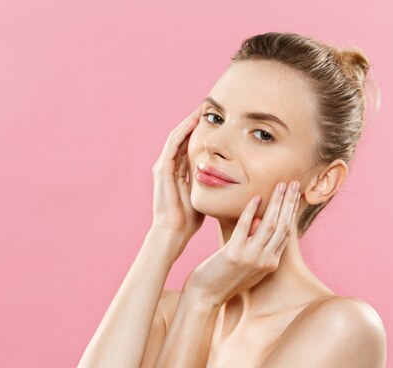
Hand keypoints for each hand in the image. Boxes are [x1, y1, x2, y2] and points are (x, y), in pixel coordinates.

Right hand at [151, 104, 204, 253]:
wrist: (172, 233)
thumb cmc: (189, 221)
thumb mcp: (203, 196)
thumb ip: (211, 186)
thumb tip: (231, 181)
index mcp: (178, 173)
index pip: (189, 147)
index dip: (201, 134)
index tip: (215, 123)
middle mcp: (169, 167)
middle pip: (182, 138)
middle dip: (194, 123)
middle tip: (208, 109)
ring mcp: (163, 167)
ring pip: (177, 137)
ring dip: (189, 123)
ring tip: (202, 109)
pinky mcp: (162, 169)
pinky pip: (172, 144)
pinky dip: (183, 132)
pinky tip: (193, 121)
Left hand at [184, 181, 300, 305]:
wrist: (206, 296)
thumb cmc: (224, 278)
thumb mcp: (248, 264)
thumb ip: (256, 245)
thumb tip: (260, 220)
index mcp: (271, 263)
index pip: (286, 233)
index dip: (291, 212)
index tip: (294, 195)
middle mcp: (265, 261)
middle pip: (282, 226)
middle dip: (289, 202)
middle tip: (293, 183)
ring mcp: (251, 258)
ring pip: (269, 224)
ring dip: (276, 202)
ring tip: (279, 185)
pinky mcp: (234, 254)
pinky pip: (245, 227)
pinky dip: (250, 211)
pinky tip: (255, 198)